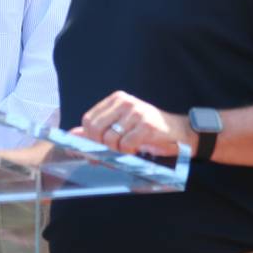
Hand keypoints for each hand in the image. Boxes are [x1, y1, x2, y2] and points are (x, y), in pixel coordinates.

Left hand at [73, 90, 194, 156]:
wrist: (181, 133)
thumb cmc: (149, 132)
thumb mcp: (121, 128)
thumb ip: (97, 131)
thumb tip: (72, 135)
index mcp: (116, 99)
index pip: (88, 119)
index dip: (90, 138)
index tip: (99, 148)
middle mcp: (125, 102)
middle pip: (95, 129)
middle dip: (100, 146)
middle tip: (112, 153)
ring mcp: (136, 112)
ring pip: (110, 139)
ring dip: (117, 152)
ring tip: (128, 150)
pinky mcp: (146, 125)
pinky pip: (126, 144)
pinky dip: (128, 153)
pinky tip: (137, 150)